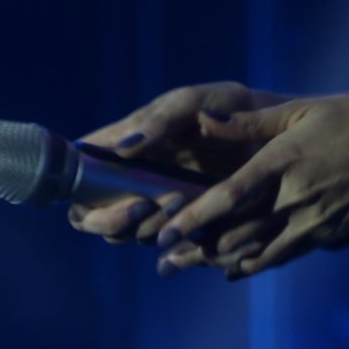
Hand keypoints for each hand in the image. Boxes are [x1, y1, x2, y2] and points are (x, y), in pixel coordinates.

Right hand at [66, 81, 286, 244]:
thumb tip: (120, 149)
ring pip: (129, 235)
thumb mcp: (193, 102)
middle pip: (92, 217)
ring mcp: (158, 205)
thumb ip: (158, 120)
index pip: (78, 175)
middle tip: (141, 207)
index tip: (91, 194)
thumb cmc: (230, 106)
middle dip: (109, 220)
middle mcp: (134, 180)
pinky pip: (168, 246)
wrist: (278, 132)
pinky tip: (197, 227)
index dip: (70, 190)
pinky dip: (176, 242)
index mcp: (125, 145)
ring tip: (180, 202)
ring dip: (146, 227)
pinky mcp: (188, 226)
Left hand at [150, 97, 348, 278]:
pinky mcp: (324, 234)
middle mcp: (295, 196)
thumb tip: (205, 120)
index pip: (231, 195)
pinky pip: (281, 255)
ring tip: (187, 265)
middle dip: (196, 248)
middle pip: (236, 232)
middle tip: (163, 259)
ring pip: (256, 250)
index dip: (194, 216)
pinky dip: (253, 263)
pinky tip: (234, 267)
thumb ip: (252, 122)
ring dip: (219, 260)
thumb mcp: (304, 111)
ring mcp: (311, 220)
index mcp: (285, 160)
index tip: (165, 230)